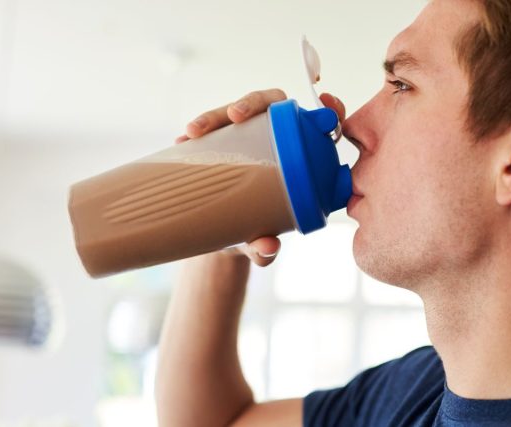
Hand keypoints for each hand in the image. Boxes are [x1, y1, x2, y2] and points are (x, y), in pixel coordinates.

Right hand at [176, 89, 346, 266]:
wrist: (218, 237)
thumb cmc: (250, 235)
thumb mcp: (257, 242)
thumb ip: (264, 247)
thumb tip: (267, 247)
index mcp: (298, 159)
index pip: (319, 125)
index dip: (329, 109)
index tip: (326, 101)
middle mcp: (272, 140)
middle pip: (270, 106)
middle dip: (252, 102)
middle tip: (234, 115)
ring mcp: (244, 138)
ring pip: (234, 113)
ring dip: (214, 116)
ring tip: (193, 132)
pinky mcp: (219, 141)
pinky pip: (209, 129)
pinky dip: (196, 132)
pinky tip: (181, 144)